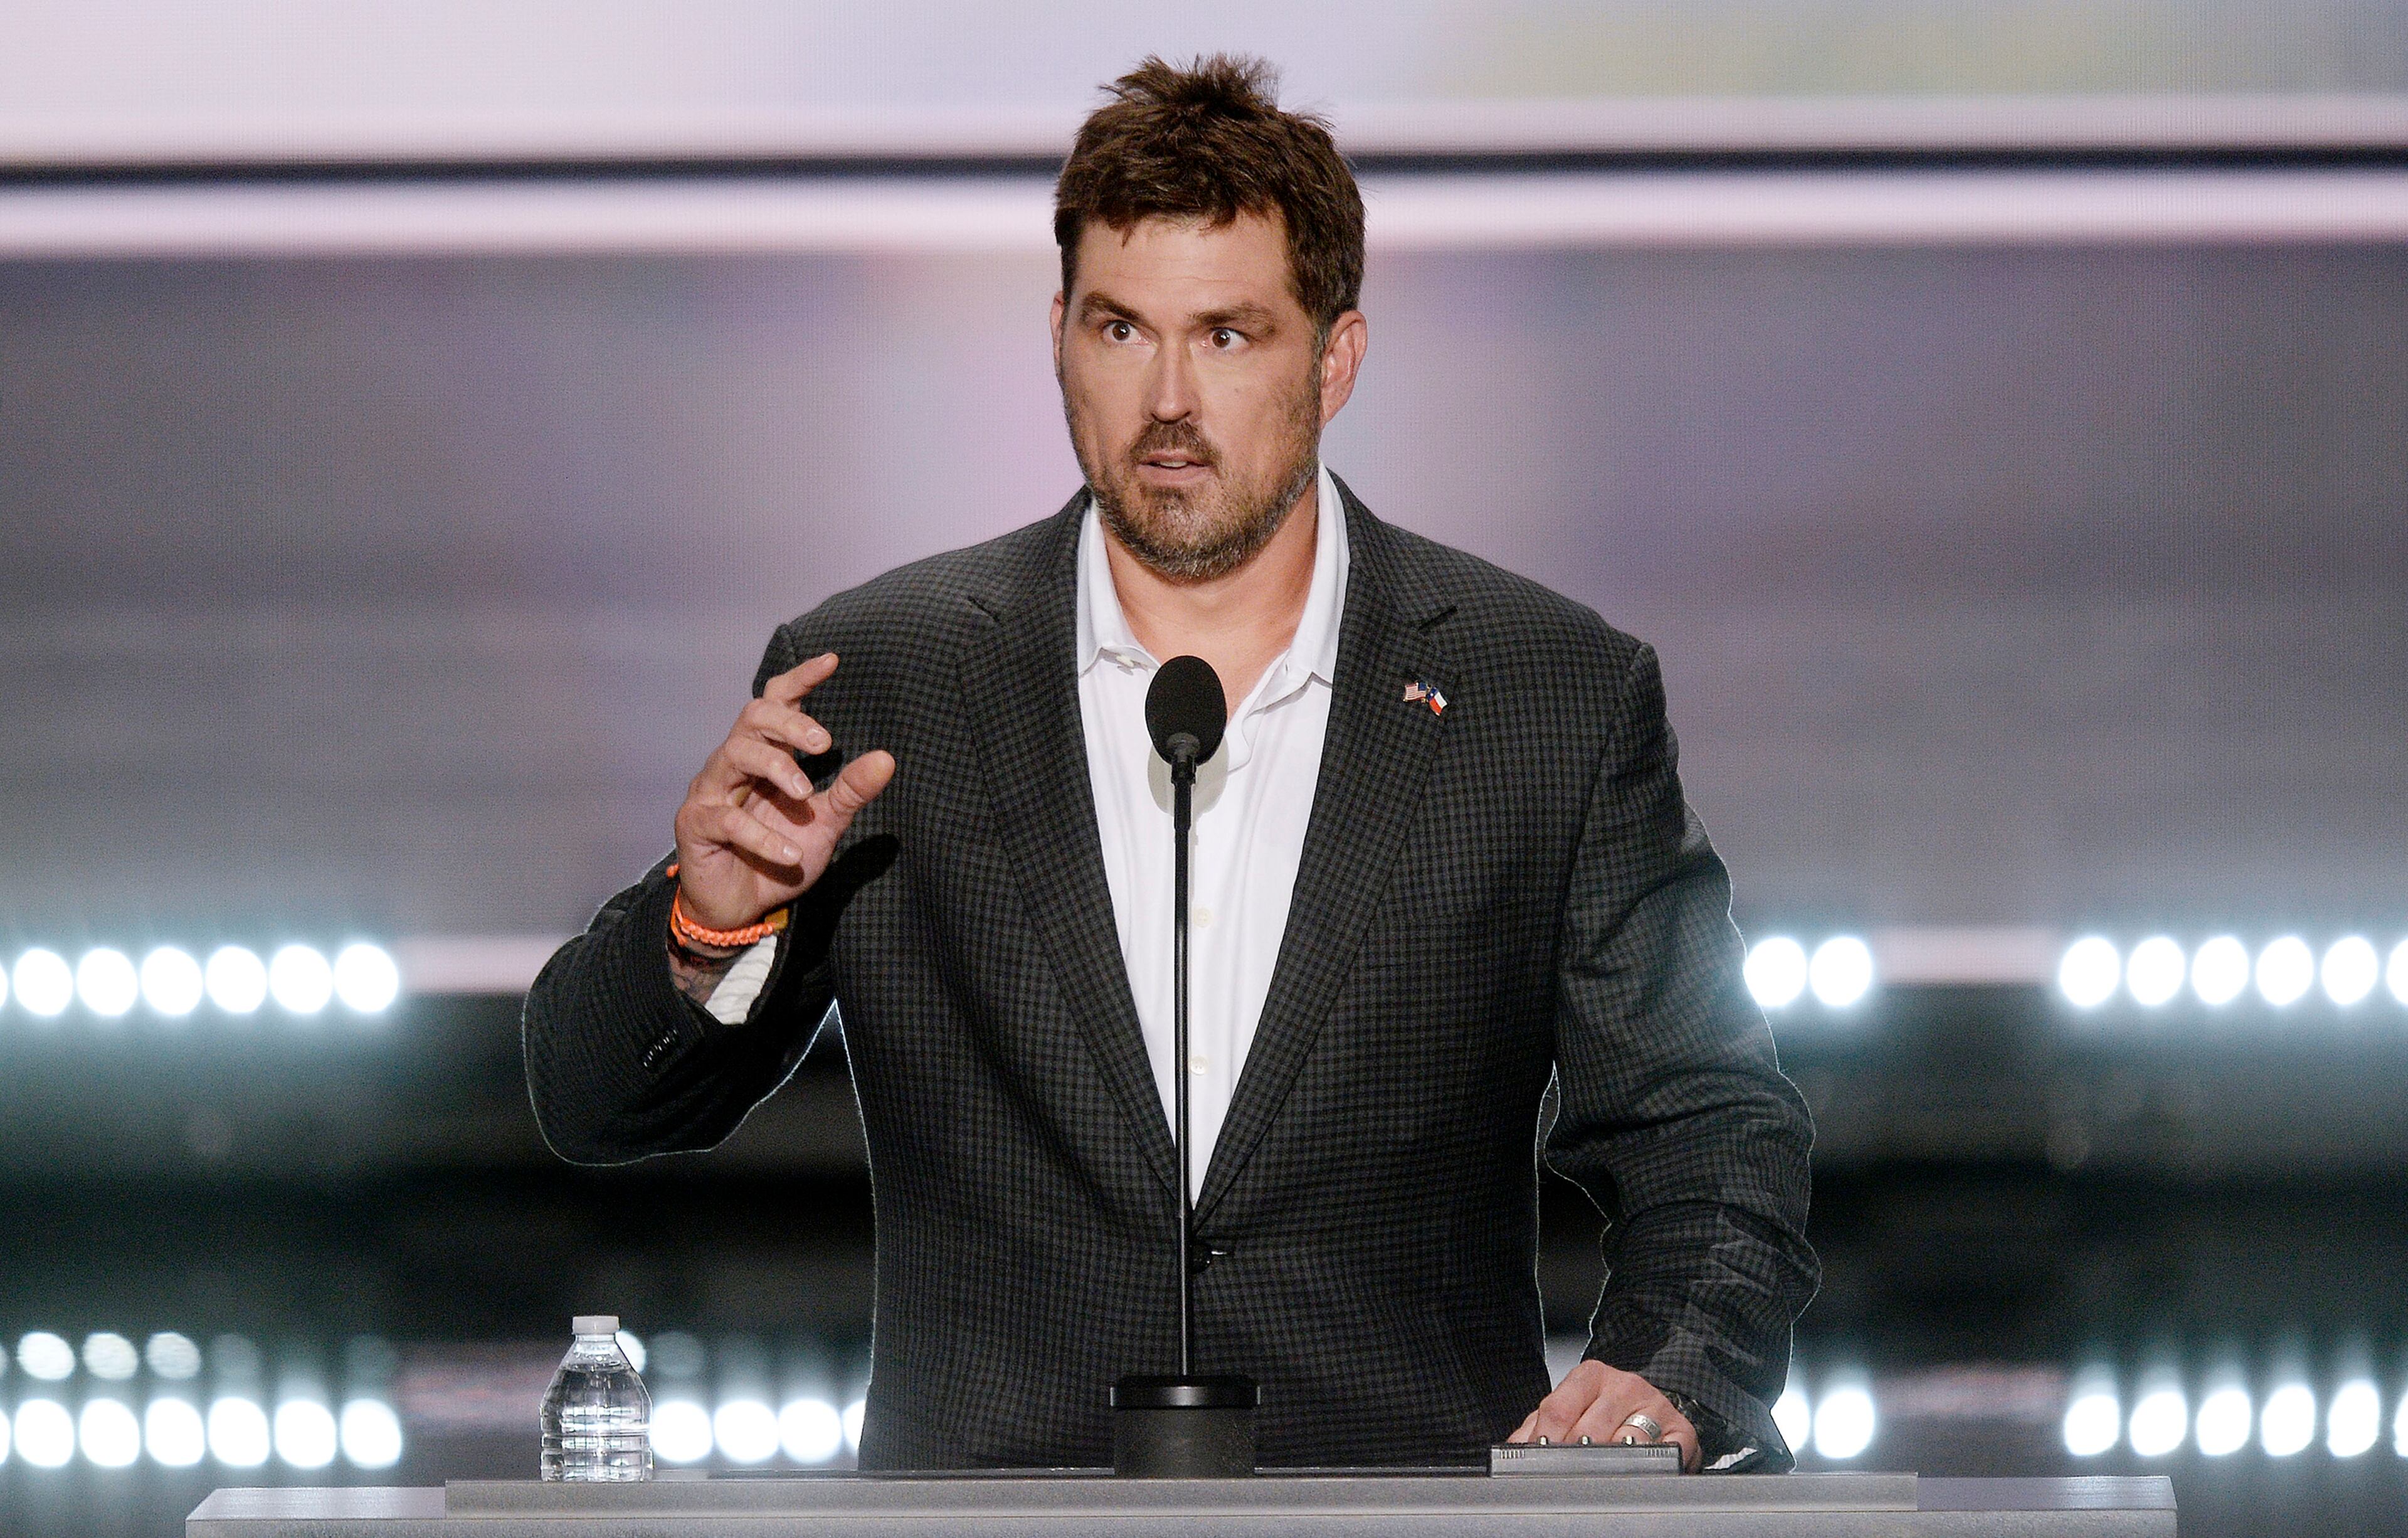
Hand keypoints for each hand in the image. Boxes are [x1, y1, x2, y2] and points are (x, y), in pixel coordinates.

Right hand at [671, 652, 895, 931]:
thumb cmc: (781, 856)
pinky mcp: (696, 824)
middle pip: (753, 716)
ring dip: (776, 769)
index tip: (833, 661)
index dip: (800, 679)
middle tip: (824, 742)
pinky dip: (762, 836)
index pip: (776, 702)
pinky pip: (727, 819)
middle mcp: (734, 763)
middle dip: (789, 722)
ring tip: (805, 795)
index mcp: (766, 755)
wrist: (742, 909)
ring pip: (735, 753)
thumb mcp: (825, 823)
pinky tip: (790, 855)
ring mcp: (711, 791)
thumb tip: (887, 758)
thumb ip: (851, 791)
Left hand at [1506, 1360, 1699, 1471]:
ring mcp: (1655, 1406)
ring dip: (1609, 1467)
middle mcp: (1624, 1385)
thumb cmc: (1605, 1410)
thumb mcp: (1568, 1410)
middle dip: (1573, 1460)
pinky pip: (1661, 1455)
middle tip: (1566, 1476)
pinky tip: (1636, 1473)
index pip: (1559, 1409)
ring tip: (1598, 1478)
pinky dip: (1647, 1469)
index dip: (1545, 1441)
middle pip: (1589, 1432)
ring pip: (1624, 1445)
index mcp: (1590, 1376)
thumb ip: (1536, 1426)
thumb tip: (1511, 1451)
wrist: (1652, 1406)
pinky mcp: (1681, 1430)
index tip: (1540, 1460)